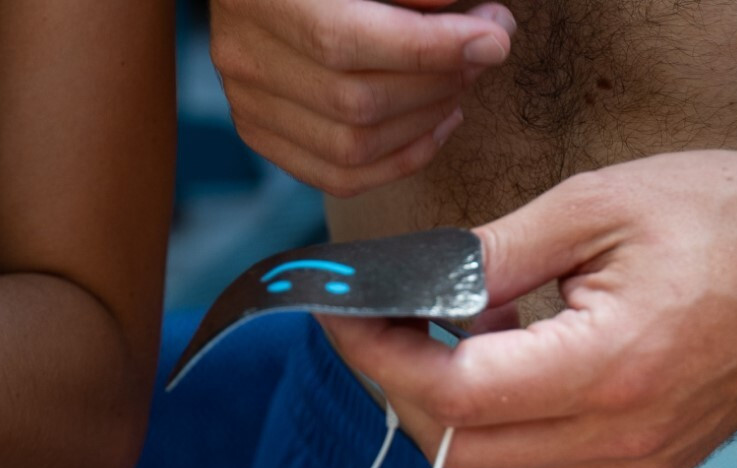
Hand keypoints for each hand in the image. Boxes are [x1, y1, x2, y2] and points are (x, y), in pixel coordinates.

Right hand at [211, 0, 514, 196]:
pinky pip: (338, 176)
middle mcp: (242, 53)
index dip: (430, 48)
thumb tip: (465, 23)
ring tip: (463, 79)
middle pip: (354, 102)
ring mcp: (245, 99)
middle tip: (486, 49)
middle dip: (439, 82)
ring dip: (427, 120)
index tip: (494, 36)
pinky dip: (401, 159)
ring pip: (351, 148)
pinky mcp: (260, 129)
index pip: (346, 41)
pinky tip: (438, 122)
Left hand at [323, 150, 736, 467]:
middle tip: (383, 322)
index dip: (382, 358)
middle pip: (462, 452)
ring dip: (450, 415)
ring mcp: (642, 463)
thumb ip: (490, 258)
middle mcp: (626, 435)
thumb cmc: (724, 216)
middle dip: (402, 388)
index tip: (346, 315)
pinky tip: (508, 366)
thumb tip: (409, 288)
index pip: (457, 394)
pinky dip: (500, 432)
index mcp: (612, 366)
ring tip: (455, 334)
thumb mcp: (594, 208)